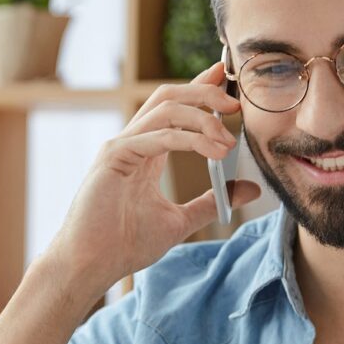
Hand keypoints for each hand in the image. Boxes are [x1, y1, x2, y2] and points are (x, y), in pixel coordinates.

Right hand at [46, 62, 260, 298]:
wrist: (92, 264)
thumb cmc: (126, 243)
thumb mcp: (180, 220)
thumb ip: (213, 201)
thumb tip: (250, 190)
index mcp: (147, 151)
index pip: (176, 108)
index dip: (200, 89)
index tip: (226, 79)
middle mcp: (133, 141)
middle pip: (169, 97)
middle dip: (205, 93)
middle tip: (237, 106)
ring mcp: (121, 146)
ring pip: (165, 109)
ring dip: (202, 118)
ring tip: (229, 141)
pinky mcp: (114, 157)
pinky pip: (157, 136)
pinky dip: (189, 139)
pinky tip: (213, 152)